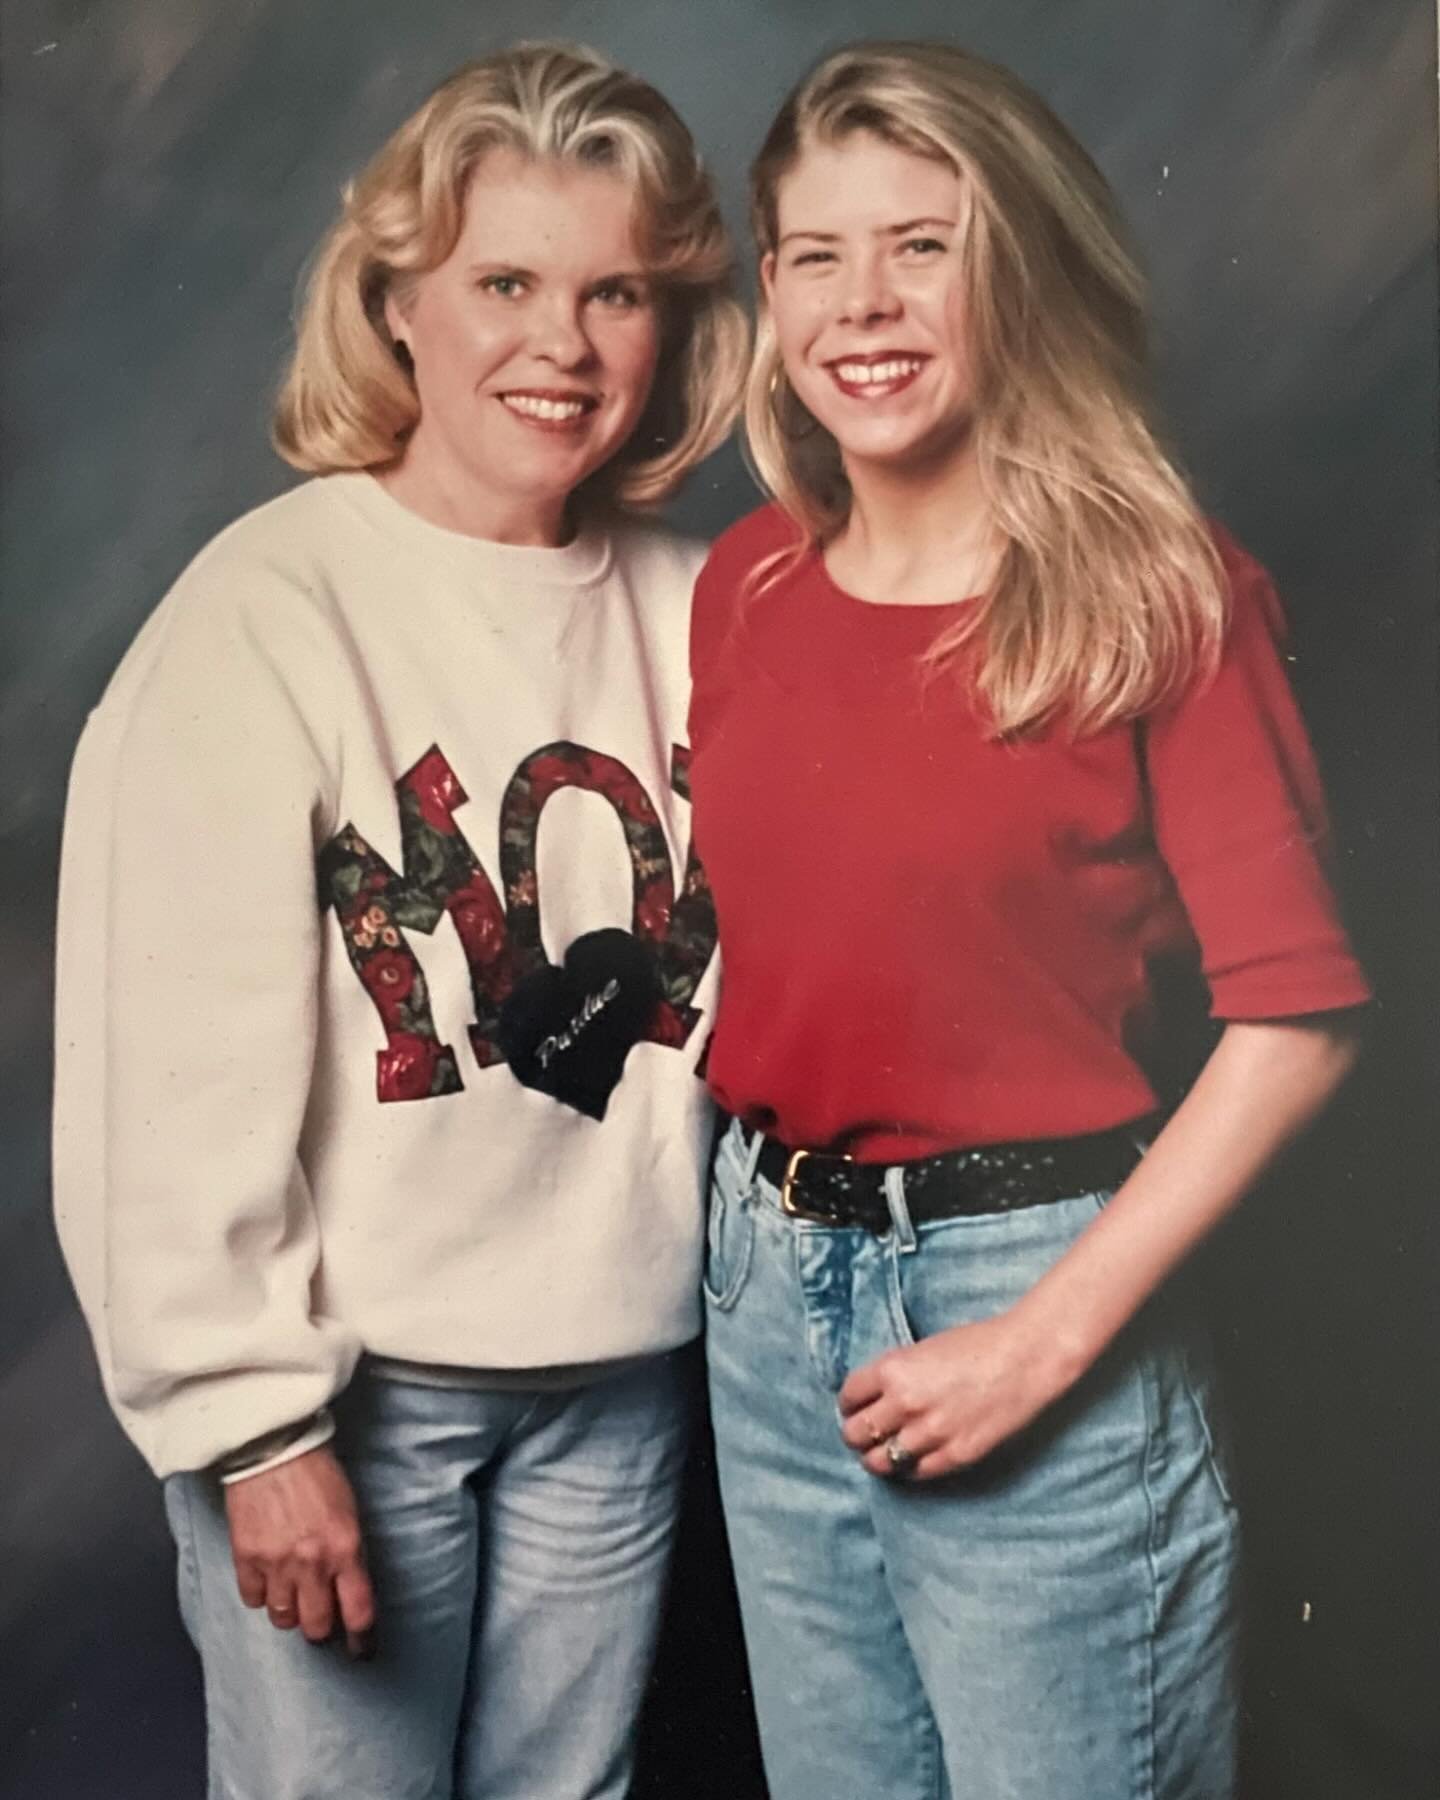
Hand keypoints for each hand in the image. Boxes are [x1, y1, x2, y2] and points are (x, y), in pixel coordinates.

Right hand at [224, 1446, 375, 1656]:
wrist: (274, 1447)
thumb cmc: (317, 1472)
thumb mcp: (349, 1510)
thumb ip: (349, 1552)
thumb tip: (349, 1587)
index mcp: (345, 1547)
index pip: (358, 1611)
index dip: (361, 1637)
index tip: (361, 1649)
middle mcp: (312, 1562)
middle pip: (317, 1626)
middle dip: (321, 1627)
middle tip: (321, 1619)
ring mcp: (277, 1563)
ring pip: (283, 1618)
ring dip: (290, 1612)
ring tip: (292, 1595)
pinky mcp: (246, 1558)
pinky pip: (254, 1600)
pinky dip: (261, 1595)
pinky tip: (267, 1579)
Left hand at [838, 1310, 1074, 1480]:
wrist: (1024, 1358)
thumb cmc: (976, 1345)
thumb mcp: (922, 1349)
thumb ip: (894, 1375)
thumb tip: (872, 1400)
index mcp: (893, 1370)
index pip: (848, 1398)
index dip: (849, 1405)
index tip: (854, 1408)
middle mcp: (905, 1404)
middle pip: (855, 1435)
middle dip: (856, 1434)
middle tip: (866, 1433)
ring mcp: (930, 1433)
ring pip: (878, 1462)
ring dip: (877, 1457)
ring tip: (884, 1451)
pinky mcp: (955, 1455)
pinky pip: (915, 1473)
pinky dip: (908, 1469)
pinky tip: (912, 1459)